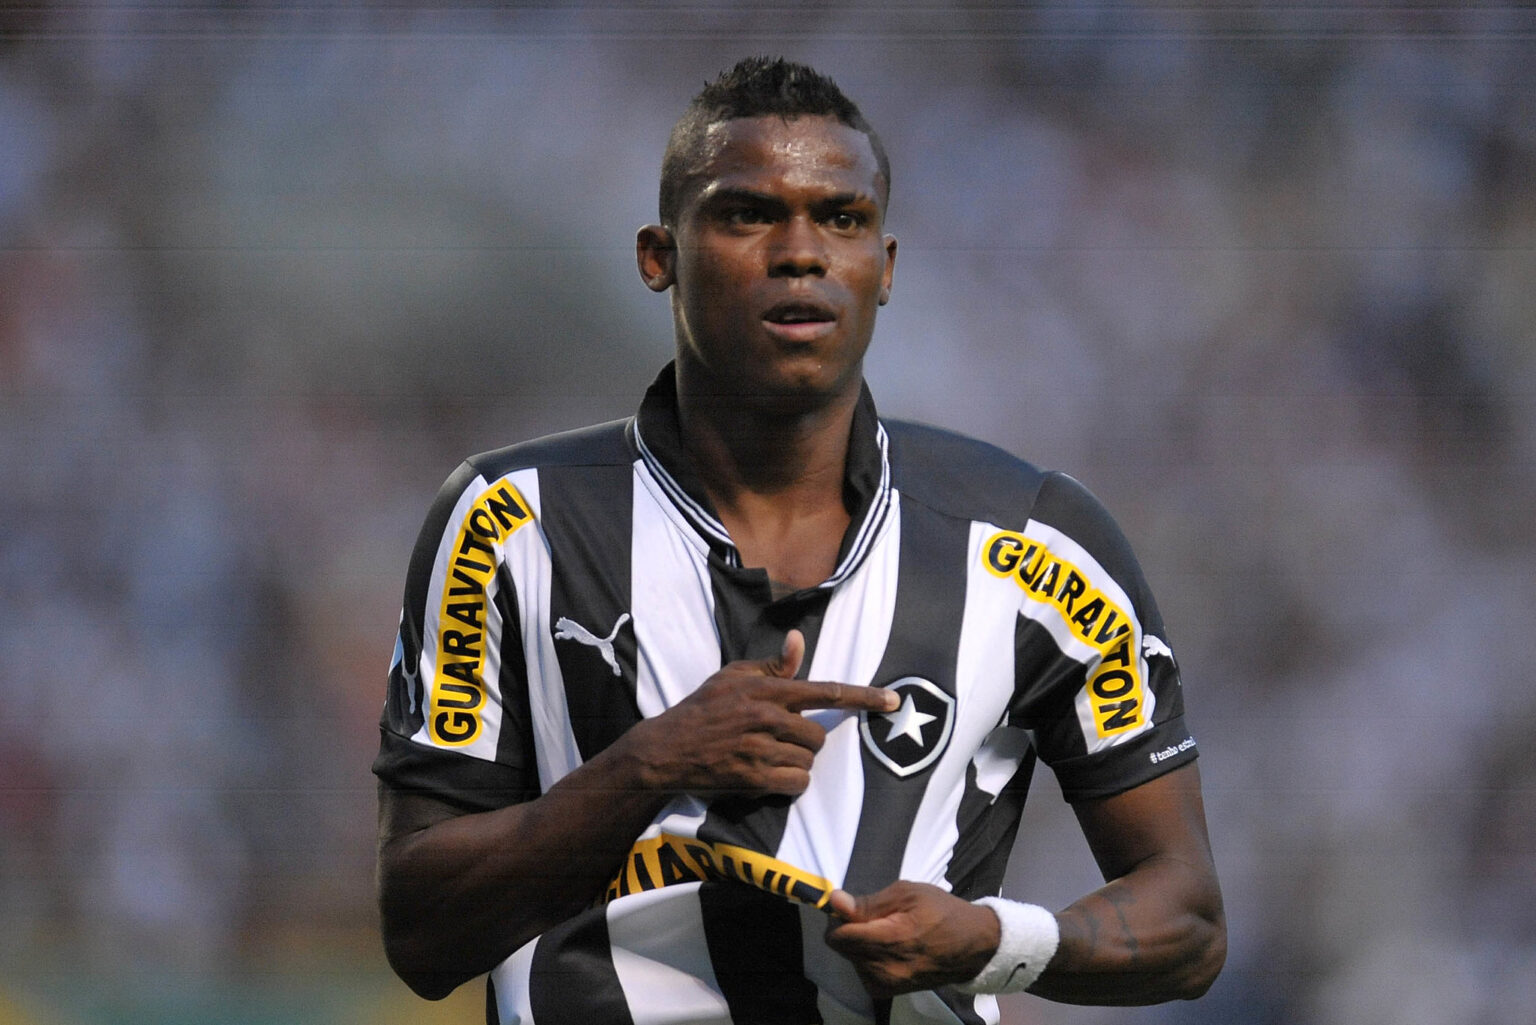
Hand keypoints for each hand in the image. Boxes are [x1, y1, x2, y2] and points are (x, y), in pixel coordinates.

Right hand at [620, 630, 899, 797]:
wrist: (666, 749)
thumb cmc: (702, 709)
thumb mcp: (733, 677)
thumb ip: (772, 666)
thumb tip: (799, 642)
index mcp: (767, 690)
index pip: (826, 691)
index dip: (864, 697)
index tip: (893, 700)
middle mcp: (767, 718)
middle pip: (819, 736)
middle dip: (807, 741)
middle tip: (781, 740)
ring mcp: (760, 749)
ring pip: (808, 762)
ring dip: (797, 763)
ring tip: (769, 757)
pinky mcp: (753, 778)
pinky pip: (796, 784)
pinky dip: (790, 783)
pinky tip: (769, 776)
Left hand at [824, 882, 1000, 995]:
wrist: (973, 945)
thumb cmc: (941, 912)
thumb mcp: (908, 894)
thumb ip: (869, 902)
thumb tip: (835, 901)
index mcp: (890, 942)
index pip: (838, 937)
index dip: (839, 918)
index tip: (853, 908)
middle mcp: (884, 970)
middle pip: (842, 948)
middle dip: (850, 929)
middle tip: (877, 917)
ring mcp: (886, 985)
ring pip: (850, 959)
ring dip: (859, 944)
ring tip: (888, 932)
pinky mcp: (888, 992)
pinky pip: (861, 971)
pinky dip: (868, 958)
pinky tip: (889, 948)